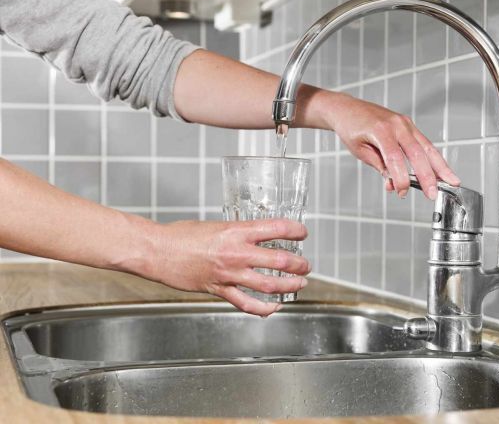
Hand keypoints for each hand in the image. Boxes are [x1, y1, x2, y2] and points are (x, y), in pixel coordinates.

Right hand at [141, 218, 309, 316]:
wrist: (157, 250)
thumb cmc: (181, 235)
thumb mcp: (215, 225)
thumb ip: (236, 232)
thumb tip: (254, 235)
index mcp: (236, 231)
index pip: (277, 228)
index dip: (296, 230)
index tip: (303, 232)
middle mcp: (236, 252)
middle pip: (280, 260)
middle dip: (299, 264)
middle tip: (306, 264)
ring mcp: (229, 273)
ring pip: (269, 284)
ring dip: (289, 286)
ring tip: (300, 284)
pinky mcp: (218, 289)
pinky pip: (246, 303)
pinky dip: (264, 309)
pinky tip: (274, 308)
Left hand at [320, 92, 459, 199]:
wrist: (347, 109)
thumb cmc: (350, 128)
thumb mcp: (359, 150)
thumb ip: (379, 165)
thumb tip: (394, 181)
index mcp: (381, 130)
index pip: (395, 158)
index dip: (401, 178)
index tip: (402, 191)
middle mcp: (397, 124)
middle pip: (417, 153)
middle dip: (428, 176)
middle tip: (432, 193)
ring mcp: (404, 123)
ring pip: (427, 147)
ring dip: (440, 166)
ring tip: (451, 181)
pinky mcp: (407, 125)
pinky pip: (423, 142)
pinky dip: (433, 158)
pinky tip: (440, 170)